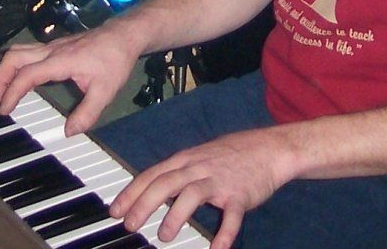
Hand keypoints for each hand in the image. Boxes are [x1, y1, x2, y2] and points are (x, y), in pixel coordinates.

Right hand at [0, 27, 139, 135]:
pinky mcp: (56, 46)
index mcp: (60, 61)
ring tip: (5, 92)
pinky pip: (28, 52)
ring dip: (6, 70)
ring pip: (18, 50)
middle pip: (14, 56)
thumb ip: (87, 113)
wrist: (124, 35)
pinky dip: (17, 66)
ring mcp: (53, 46)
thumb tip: (69, 131)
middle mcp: (52, 50)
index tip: (5, 109)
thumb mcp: (105, 91)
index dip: (12, 93)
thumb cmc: (115, 59)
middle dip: (0, 79)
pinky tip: (22, 80)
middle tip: (0, 101)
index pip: (27, 75)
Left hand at [110, 129, 292, 248]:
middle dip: (145, 203)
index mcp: (187, 159)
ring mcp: (221, 180)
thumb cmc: (233, 155)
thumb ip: (178, 173)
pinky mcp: (241, 195)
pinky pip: (231, 215)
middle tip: (130, 224)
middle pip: (167, 182)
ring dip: (176, 216)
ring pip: (193, 194)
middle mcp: (200, 168)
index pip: (153, 174)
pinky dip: (224, 233)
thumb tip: (151, 189)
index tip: (116, 210)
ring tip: (165, 236)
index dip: (132, 192)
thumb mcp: (200, 157)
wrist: (271, 149)